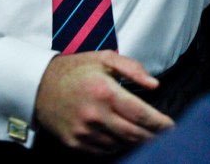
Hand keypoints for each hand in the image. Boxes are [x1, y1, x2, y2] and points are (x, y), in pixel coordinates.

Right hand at [34, 51, 174, 153]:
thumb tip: (154, 85)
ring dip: (137, 142)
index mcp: (104, 92)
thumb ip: (132, 68)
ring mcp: (84, 132)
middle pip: (134, 134)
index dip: (160, 123)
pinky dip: (119, 147)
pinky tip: (125, 139)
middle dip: (153, 136)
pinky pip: (105, 151)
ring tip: (147, 137)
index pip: (141, 114)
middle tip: (165, 135)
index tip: (172, 126)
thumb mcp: (104, 58)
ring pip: (121, 145)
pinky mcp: (75, 143)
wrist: (38, 86)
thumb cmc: (75, 69)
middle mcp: (95, 115)